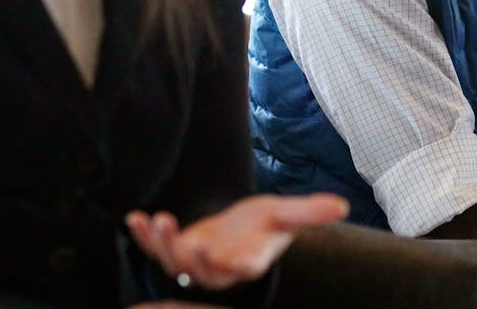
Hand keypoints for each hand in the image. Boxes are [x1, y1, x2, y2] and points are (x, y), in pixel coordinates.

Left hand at [127, 193, 348, 291]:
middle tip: (190, 240)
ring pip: (176, 263)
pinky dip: (144, 236)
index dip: (241, 266)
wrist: (238, 232)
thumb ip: (309, 212)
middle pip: (204, 272)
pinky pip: (155, 249)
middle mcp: (219, 269)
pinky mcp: (175, 251)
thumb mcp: (284, 215)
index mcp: (249, 262)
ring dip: (164, 244)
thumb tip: (342, 206)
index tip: (240, 261)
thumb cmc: (263, 226)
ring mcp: (194, 263)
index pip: (246, 269)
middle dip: (195, 258)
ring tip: (159, 220)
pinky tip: (134, 219)